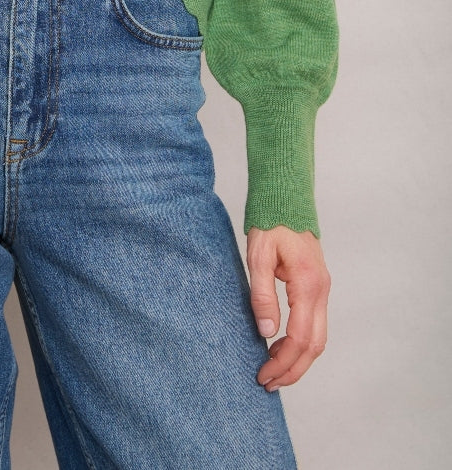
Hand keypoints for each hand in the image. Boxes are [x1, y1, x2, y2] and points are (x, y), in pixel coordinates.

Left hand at [247, 226, 329, 390]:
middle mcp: (321, 290)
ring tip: (273, 370)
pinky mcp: (317, 286)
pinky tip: (281, 346)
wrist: (286, 197)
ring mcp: (322, 288)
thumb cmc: (270, 222)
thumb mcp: (258, 255)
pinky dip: (301, 342)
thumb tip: (266, 332)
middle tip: (268, 382)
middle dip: (293, 369)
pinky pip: (315, 323)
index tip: (263, 375)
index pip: (300, 338)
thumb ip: (262, 294)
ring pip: (318, 337)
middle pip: (315, 345)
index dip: (283, 362)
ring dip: (298, 358)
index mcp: (307, 284)